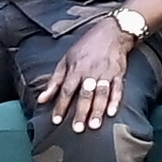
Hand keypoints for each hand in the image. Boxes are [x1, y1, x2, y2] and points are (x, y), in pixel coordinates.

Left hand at [37, 16, 135, 130]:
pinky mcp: (119, 73)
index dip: (61, 106)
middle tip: (78, 129)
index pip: (66, 91)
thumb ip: (54, 81)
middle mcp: (91, 72)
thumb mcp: (65, 60)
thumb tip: (42, 99)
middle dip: (81, 113)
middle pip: (85, 95)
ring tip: (94, 125)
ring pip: (101, 94)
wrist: (112, 32)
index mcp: (75, 69)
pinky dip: (115, 100)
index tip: (56, 121)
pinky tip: (112, 112)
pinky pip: (118, 89)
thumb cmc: (86, 47)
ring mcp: (106, 73)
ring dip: (97, 110)